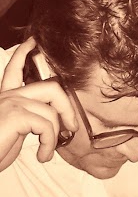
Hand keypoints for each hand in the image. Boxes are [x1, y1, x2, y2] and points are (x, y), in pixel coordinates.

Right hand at [0, 39, 78, 170]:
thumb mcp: (11, 132)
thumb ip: (27, 120)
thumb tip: (54, 122)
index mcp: (5, 98)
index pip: (14, 70)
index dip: (24, 53)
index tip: (34, 41)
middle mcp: (6, 96)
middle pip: (51, 88)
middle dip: (68, 107)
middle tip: (71, 127)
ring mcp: (10, 103)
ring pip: (52, 112)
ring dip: (55, 136)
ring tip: (47, 151)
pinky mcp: (14, 115)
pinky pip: (47, 125)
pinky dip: (50, 143)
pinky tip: (42, 155)